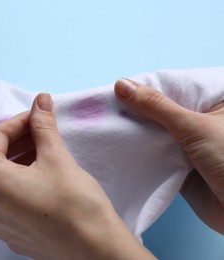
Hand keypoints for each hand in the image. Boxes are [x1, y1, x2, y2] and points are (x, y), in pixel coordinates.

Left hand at [0, 93, 154, 258]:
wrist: (93, 249)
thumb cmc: (74, 203)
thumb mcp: (56, 156)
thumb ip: (42, 125)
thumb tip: (40, 101)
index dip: (18, 121)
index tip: (37, 115)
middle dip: (15, 139)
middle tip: (39, 131)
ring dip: (16, 160)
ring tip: (42, 152)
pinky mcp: (9, 232)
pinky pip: (5, 199)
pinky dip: (17, 182)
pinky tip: (40, 178)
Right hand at [115, 78, 223, 233]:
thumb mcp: (193, 126)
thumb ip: (157, 106)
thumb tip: (122, 85)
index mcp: (215, 100)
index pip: (175, 84)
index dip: (147, 85)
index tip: (119, 87)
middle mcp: (202, 118)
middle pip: (163, 107)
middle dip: (139, 108)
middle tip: (108, 106)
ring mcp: (191, 142)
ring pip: (157, 129)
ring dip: (138, 130)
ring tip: (110, 123)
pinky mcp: (181, 163)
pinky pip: (156, 151)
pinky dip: (142, 149)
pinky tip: (122, 144)